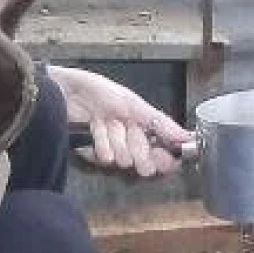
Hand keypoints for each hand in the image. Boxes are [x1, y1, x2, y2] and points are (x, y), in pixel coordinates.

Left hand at [47, 65, 190, 177]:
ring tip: (106, 123)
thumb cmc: (100, 92)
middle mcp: (129, 142)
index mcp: (143, 128)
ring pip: (122, 159)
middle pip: (143, 160)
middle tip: (130, 133)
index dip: (164, 159)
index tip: (166, 161)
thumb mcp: (134, 104)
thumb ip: (161, 123)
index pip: (162, 153)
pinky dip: (99, 143)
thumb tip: (187, 136)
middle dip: (138, 149)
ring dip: (115, 140)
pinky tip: (94, 129)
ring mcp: (111, 149)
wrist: (67, 91)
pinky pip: (103, 158)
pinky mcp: (92, 154)